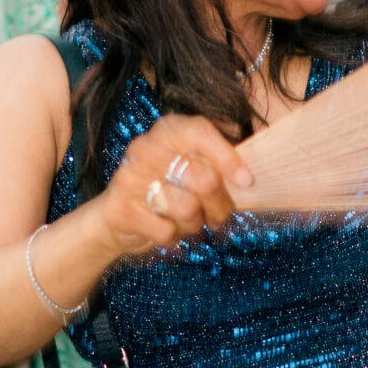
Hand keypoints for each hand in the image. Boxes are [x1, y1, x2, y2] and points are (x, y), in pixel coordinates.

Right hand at [96, 114, 253, 256]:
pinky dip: (174, 237)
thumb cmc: (169, 188)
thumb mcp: (194, 166)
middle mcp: (146, 147)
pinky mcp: (120, 208)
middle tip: (220, 217)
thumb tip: (247, 180)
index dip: (227, 158)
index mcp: (168, 129)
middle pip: (202, 178)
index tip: (246, 181)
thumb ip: (218, 165)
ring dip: (196, 224)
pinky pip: (167, 231)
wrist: (120, 215)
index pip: (200, 132)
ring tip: (190, 222)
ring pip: (187, 209)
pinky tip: (168, 228)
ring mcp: (129, 177)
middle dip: (220, 206)